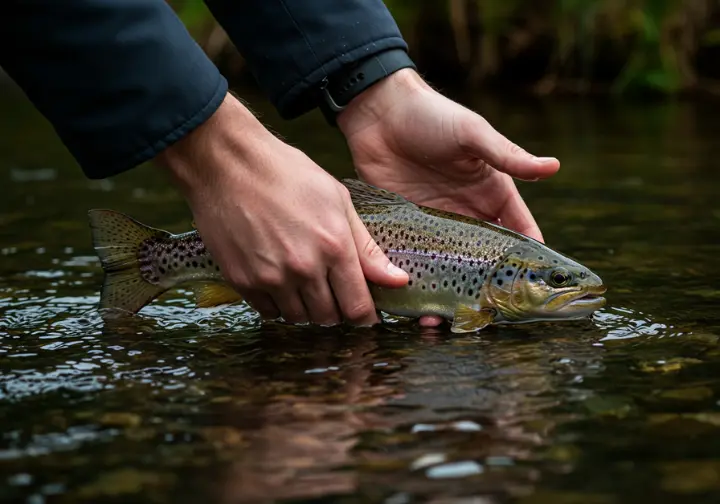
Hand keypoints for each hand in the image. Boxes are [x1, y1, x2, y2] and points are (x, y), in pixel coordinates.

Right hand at [156, 94, 407, 325]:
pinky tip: (281, 282)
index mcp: (334, 247)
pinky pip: (269, 312)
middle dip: (337, 310)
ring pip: (300, 318)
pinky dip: (279, 305)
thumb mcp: (337, 200)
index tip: (366, 314)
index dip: (366, 316)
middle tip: (334, 292)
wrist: (227, 163)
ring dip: (308, 309)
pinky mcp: (242, 281)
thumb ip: (367, 247)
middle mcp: (304, 268)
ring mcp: (270, 277)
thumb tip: (399, 281)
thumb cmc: (287, 173)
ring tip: (306, 284)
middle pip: (329, 318)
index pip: (357, 307)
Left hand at [337, 68, 560, 325]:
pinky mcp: (405, 224)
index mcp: (492, 193)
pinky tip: (409, 301)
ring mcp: (435, 221)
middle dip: (484, 288)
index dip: (527, 260)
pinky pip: (413, 257)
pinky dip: (413, 278)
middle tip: (482, 318)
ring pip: (447, 266)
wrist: (379, 112)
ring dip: (445, 292)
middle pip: (483, 259)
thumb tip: (554, 166)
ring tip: (438, 321)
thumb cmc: (432, 116)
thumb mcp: (473, 134)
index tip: (532, 291)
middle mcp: (467, 212)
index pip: (518, 233)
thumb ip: (508, 156)